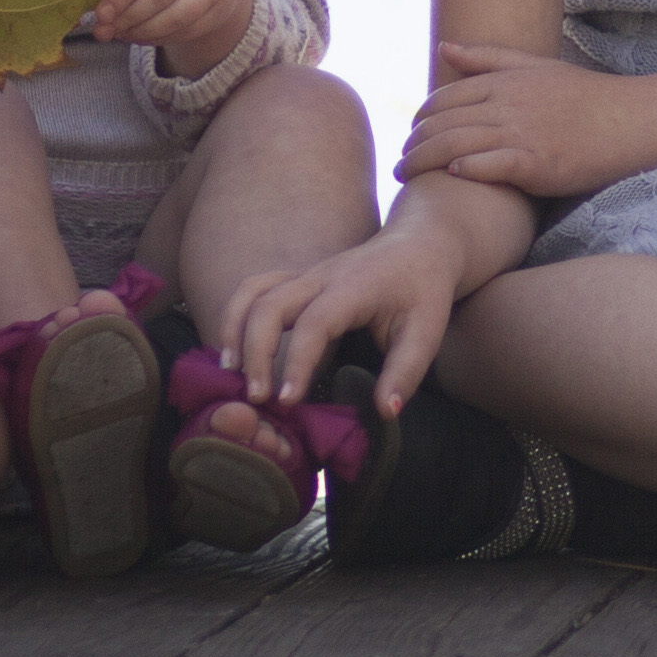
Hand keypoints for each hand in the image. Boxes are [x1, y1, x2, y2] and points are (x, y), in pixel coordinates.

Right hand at [222, 218, 468, 415]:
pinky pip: (254, 287)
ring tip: (230, 374)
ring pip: (253, 290)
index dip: (297, 362)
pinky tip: (233, 352)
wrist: (421, 244)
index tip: (288, 402)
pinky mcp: (297, 278)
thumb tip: (385, 412)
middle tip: (256, 399)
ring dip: (234, 329)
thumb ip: (406, 372)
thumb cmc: (424, 290)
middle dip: (256, 351)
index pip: (315, 323)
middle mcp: (322, 276)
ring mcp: (306, 273)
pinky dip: (235, 315)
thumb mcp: (427, 331)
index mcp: (354, 288)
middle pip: (271, 304)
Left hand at [400, 39, 655, 201]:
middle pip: (442, 124)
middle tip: (398, 164)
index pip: (443, 99)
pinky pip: (491, 165)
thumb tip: (443, 47)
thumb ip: (487, 58)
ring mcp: (521, 133)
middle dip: (412, 144)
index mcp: (504, 83)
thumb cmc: (584, 95)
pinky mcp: (537, 162)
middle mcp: (508, 105)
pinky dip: (466, 170)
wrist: (631, 119)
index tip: (410, 136)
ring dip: (424, 161)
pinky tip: (451, 177)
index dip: (419, 119)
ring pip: (456, 145)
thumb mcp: (535, 67)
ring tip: (406, 177)